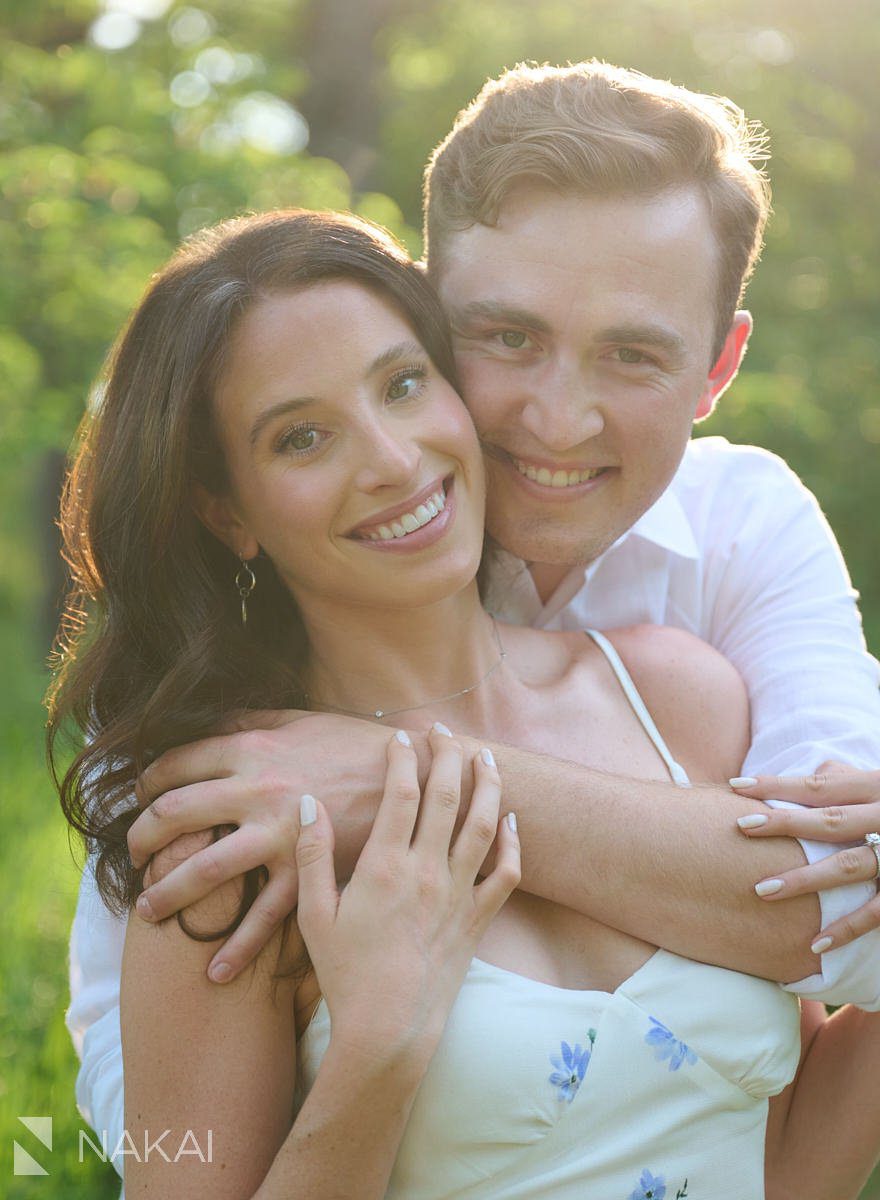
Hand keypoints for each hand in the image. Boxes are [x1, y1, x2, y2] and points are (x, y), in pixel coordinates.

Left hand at [129, 711, 394, 979]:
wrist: (414, 775)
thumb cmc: (355, 745)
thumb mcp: (300, 721)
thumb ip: (252, 722)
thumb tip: (209, 721)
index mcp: (252, 749)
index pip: (176, 764)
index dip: (147, 782)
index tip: (140, 796)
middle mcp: (256, 790)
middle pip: (174, 814)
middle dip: (141, 838)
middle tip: (133, 856)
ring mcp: (279, 834)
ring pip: (203, 870)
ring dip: (166, 894)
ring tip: (147, 912)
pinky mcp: (306, 871)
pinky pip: (263, 916)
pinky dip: (236, 946)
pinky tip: (214, 969)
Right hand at [295, 729, 519, 1063]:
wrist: (389, 1030)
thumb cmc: (346, 974)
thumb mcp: (313, 915)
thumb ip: (312, 856)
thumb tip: (309, 805)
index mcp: (385, 866)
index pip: (400, 794)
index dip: (402, 758)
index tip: (401, 736)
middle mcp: (427, 872)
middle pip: (446, 797)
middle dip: (448, 755)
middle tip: (444, 731)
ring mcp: (457, 894)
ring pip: (483, 825)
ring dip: (487, 786)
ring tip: (485, 757)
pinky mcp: (477, 919)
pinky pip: (505, 873)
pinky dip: (513, 843)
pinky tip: (512, 820)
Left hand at [733, 762, 879, 950]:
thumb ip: (852, 778)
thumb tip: (815, 770)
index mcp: (879, 787)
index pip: (821, 784)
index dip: (779, 784)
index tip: (737, 786)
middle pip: (830, 820)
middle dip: (783, 823)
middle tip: (740, 827)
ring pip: (850, 866)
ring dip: (805, 879)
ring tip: (761, 890)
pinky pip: (878, 912)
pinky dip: (847, 929)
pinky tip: (814, 944)